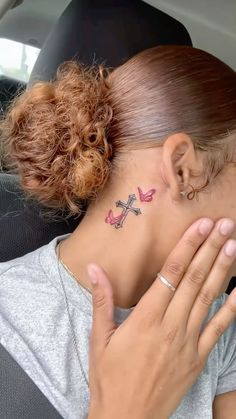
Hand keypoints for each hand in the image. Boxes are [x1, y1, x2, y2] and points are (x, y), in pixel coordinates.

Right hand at [87, 218, 235, 418]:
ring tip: (233, 245)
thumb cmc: (110, 378)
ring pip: (209, 298)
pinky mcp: (199, 357)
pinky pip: (219, 329)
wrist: (128, 418)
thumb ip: (102, 300)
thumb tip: (95, 268)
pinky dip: (232, 308)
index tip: (201, 226)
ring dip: (222, 270)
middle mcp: (171, 325)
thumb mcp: (99, 338)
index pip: (172, 272)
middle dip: (210, 249)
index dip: (188, 246)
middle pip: (195, 279)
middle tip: (225, 225)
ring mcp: (189, 342)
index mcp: (146, 317)